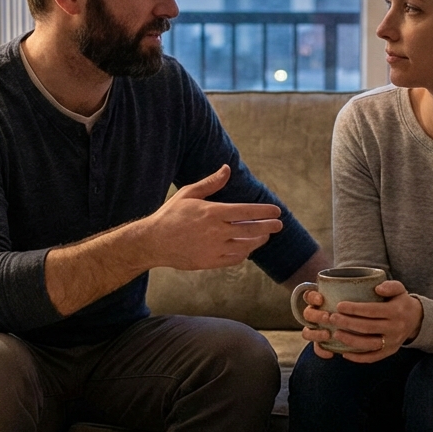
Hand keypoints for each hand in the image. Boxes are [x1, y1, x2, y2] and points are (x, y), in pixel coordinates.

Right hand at [140, 164, 283, 270]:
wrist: (154, 242)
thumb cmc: (170, 215)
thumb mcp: (188, 193)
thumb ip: (211, 183)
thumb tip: (227, 169)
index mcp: (213, 212)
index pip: (246, 211)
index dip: (264, 211)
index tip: (276, 211)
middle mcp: (216, 231)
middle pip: (251, 230)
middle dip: (268, 227)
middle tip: (278, 225)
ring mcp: (214, 249)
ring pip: (245, 246)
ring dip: (258, 241)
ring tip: (264, 236)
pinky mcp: (210, 262)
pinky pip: (234, 259)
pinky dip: (244, 253)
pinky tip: (247, 248)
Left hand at [300, 281, 421, 361]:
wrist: (416, 320)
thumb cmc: (401, 302)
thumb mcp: (400, 289)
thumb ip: (390, 286)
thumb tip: (377, 288)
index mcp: (396, 312)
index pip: (372, 310)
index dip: (354, 309)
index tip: (339, 306)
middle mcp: (395, 328)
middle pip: (367, 328)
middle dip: (347, 323)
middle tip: (332, 318)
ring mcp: (392, 342)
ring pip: (368, 345)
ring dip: (350, 340)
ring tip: (335, 334)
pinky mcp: (389, 352)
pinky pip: (372, 358)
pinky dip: (357, 358)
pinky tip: (344, 353)